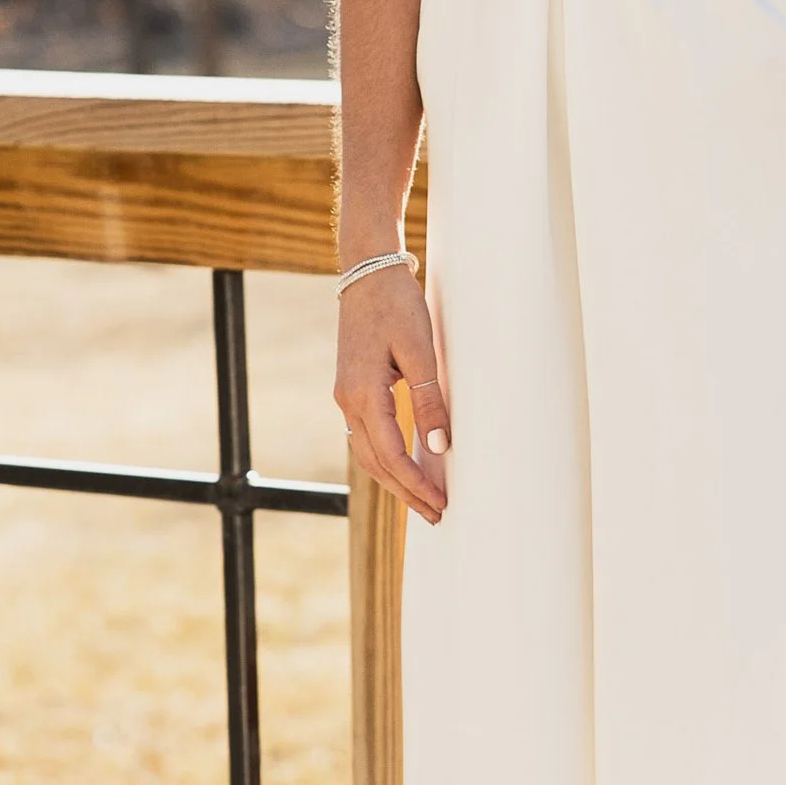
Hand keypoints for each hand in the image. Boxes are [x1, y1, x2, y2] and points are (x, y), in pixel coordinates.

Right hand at [333, 261, 449, 523]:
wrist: (366, 270)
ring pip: (367, 453)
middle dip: (405, 492)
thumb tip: (437, 447)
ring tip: (422, 499)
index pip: (390, 455)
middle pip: (375, 463)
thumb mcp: (419, 349)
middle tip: (436, 514)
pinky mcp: (352, 388)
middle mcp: (347, 400)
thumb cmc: (396, 304)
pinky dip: (385, 458)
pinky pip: (366, 436)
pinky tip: (404, 465)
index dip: (415, 484)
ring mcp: (346, 396)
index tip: (439, 504)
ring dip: (394, 479)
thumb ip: (428, 399)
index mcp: (362, 394)